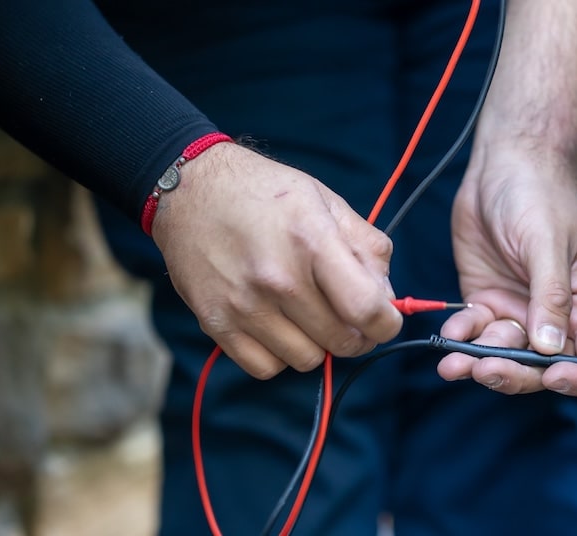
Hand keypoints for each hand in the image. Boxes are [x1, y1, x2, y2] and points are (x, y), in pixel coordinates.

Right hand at [151, 143, 402, 378]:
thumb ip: (367, 247)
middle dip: (355, 334)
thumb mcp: (325, 201)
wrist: (188, 189)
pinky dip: (278, 354)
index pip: (366, 309)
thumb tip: (388, 298)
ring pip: (306, 359)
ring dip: (315, 343)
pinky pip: (266, 367)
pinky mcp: (215, 324)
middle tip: (346, 315)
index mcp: (312, 241)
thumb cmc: (265, 193)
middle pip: (341, 341)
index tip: (385, 320)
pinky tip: (277, 324)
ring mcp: (244, 305)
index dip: (386, 324)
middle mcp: (278, 279)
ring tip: (306, 313)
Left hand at [438, 145, 576, 395]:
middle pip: (543, 366)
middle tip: (486, 370)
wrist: (503, 163)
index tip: (553, 377)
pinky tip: (449, 334)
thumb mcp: (547, 242)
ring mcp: (519, 309)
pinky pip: (474, 332)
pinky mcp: (486, 300)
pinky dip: (461, 338)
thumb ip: (550, 295)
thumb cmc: (539, 193)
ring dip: (480, 361)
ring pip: (505, 354)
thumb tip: (551, 348)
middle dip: (516, 374)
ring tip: (453, 363)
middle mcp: (555, 313)